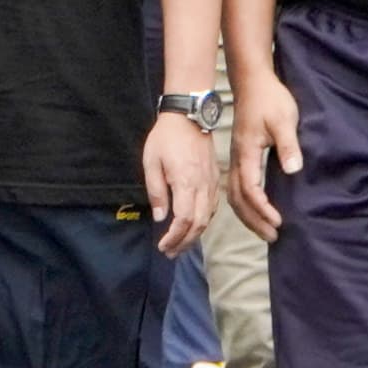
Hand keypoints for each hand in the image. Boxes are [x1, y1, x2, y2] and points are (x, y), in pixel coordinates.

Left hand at [143, 110, 215, 257]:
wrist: (189, 115)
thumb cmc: (166, 137)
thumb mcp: (151, 162)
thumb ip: (156, 191)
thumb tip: (161, 217)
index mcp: (186, 182)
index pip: (184, 220)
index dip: (174, 237)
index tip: (163, 246)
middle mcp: (203, 185)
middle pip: (199, 224)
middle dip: (184, 242)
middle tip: (170, 253)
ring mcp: (212, 182)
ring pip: (208, 217)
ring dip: (195, 235)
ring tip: (180, 245)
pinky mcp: (216, 178)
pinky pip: (213, 206)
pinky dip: (204, 221)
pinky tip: (194, 226)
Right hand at [228, 70, 301, 241]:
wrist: (252, 81)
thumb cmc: (270, 99)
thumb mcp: (284, 119)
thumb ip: (288, 146)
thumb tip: (293, 171)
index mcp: (247, 152)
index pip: (250, 189)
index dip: (263, 208)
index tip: (279, 221)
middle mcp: (237, 158)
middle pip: (238, 198)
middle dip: (254, 220)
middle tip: (273, 236)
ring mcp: (236, 157)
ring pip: (234, 195)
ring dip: (248, 215)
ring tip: (265, 229)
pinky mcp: (240, 155)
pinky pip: (236, 187)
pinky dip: (244, 204)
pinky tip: (256, 209)